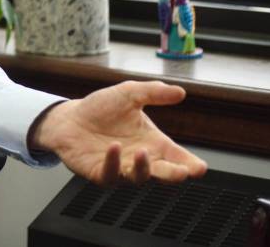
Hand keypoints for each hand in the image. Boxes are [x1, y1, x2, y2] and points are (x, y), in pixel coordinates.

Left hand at [30, 80, 207, 184]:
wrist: (69, 117)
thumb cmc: (101, 109)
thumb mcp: (129, 94)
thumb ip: (153, 92)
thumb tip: (180, 92)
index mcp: (153, 143)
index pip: (177, 158)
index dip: (190, 165)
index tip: (199, 168)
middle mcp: (140, 159)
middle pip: (163, 174)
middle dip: (174, 174)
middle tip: (183, 172)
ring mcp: (121, 169)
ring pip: (138, 177)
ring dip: (143, 167)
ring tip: (143, 152)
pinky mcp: (100, 173)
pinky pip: (110, 174)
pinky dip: (114, 163)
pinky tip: (114, 148)